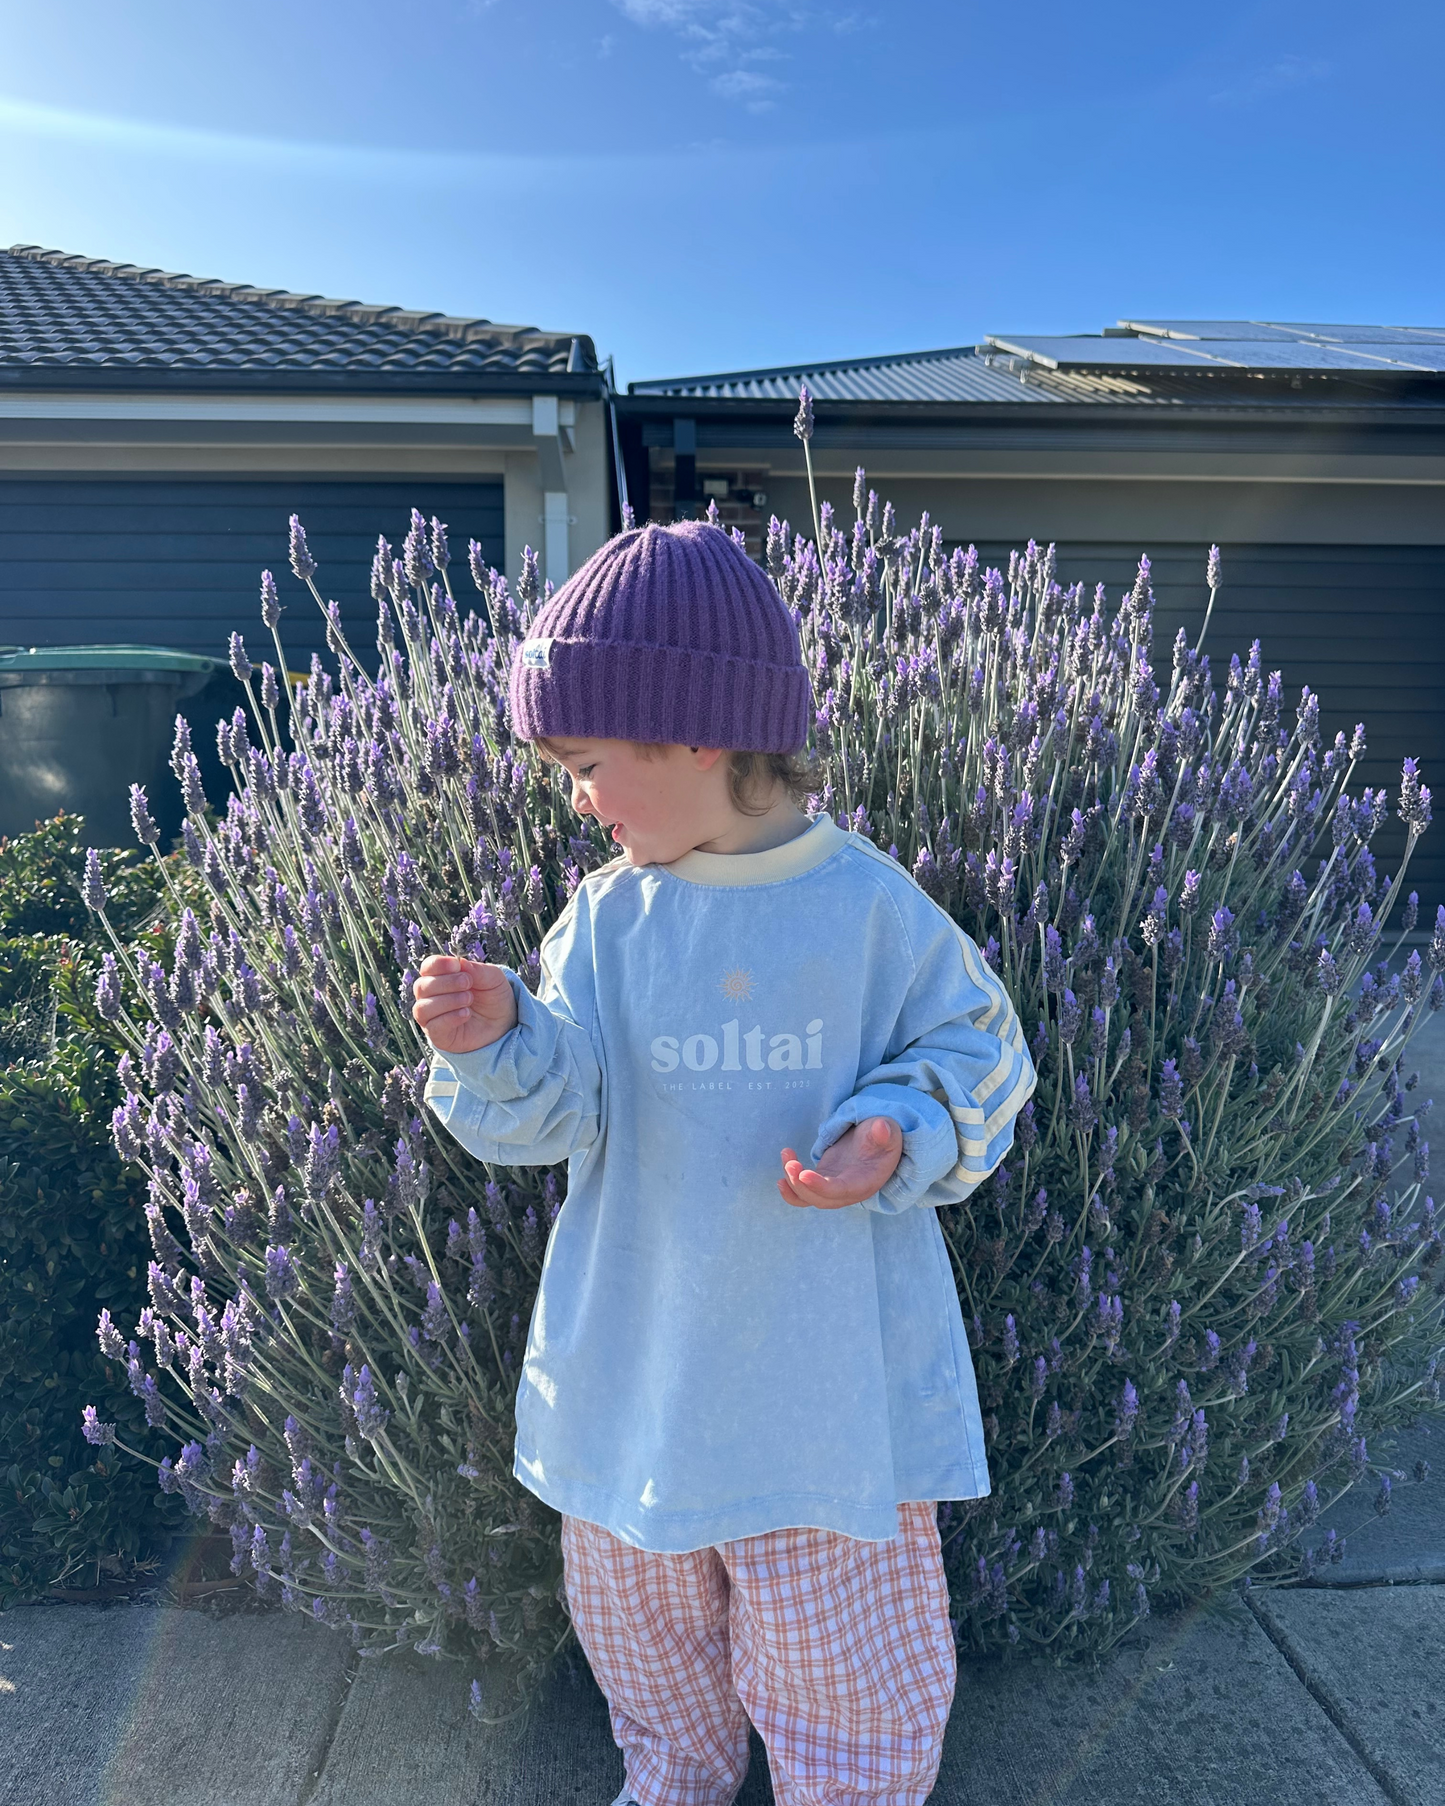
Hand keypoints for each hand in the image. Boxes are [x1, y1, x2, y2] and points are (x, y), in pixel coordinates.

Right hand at [412, 955, 517, 1055]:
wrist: (503, 1024)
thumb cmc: (493, 998)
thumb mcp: (493, 979)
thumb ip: (478, 970)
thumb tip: (460, 962)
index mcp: (441, 977)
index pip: (427, 967)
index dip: (438, 964)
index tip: (456, 965)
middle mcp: (431, 997)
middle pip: (422, 987)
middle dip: (446, 982)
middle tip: (468, 983)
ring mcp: (432, 1017)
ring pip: (423, 1008)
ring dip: (448, 1001)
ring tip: (468, 999)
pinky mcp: (439, 1036)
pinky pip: (433, 1027)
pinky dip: (449, 1018)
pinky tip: (466, 1013)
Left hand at [777, 1115, 903, 1210]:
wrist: (878, 1144)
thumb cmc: (884, 1138)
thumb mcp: (888, 1132)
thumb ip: (885, 1132)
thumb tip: (881, 1127)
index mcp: (865, 1183)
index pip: (840, 1191)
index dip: (821, 1186)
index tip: (803, 1174)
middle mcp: (848, 1192)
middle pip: (820, 1199)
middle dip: (801, 1186)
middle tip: (790, 1163)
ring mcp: (833, 1188)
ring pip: (808, 1196)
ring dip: (792, 1182)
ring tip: (786, 1155)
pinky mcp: (823, 1181)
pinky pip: (804, 1190)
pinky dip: (791, 1184)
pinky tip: (784, 1168)